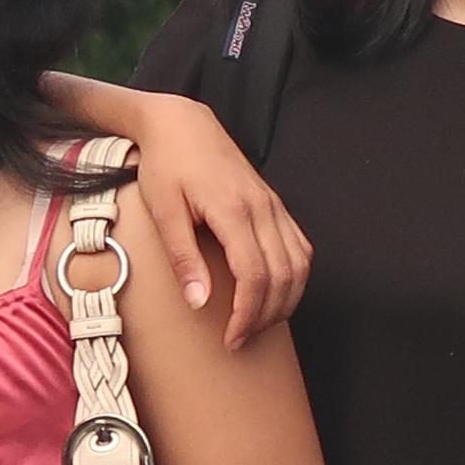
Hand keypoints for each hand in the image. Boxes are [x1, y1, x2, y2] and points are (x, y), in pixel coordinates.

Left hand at [114, 95, 311, 342]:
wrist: (183, 125)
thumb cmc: (167, 165)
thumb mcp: (164, 212)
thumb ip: (184, 257)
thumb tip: (199, 302)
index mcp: (234, 211)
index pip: (256, 275)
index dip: (247, 314)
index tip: (231, 338)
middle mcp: (262, 209)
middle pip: (283, 276)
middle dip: (266, 316)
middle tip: (241, 339)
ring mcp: (274, 206)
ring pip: (299, 264)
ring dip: (285, 300)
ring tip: (259, 323)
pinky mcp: (275, 204)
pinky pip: (300, 247)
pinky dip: (296, 277)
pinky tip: (277, 292)